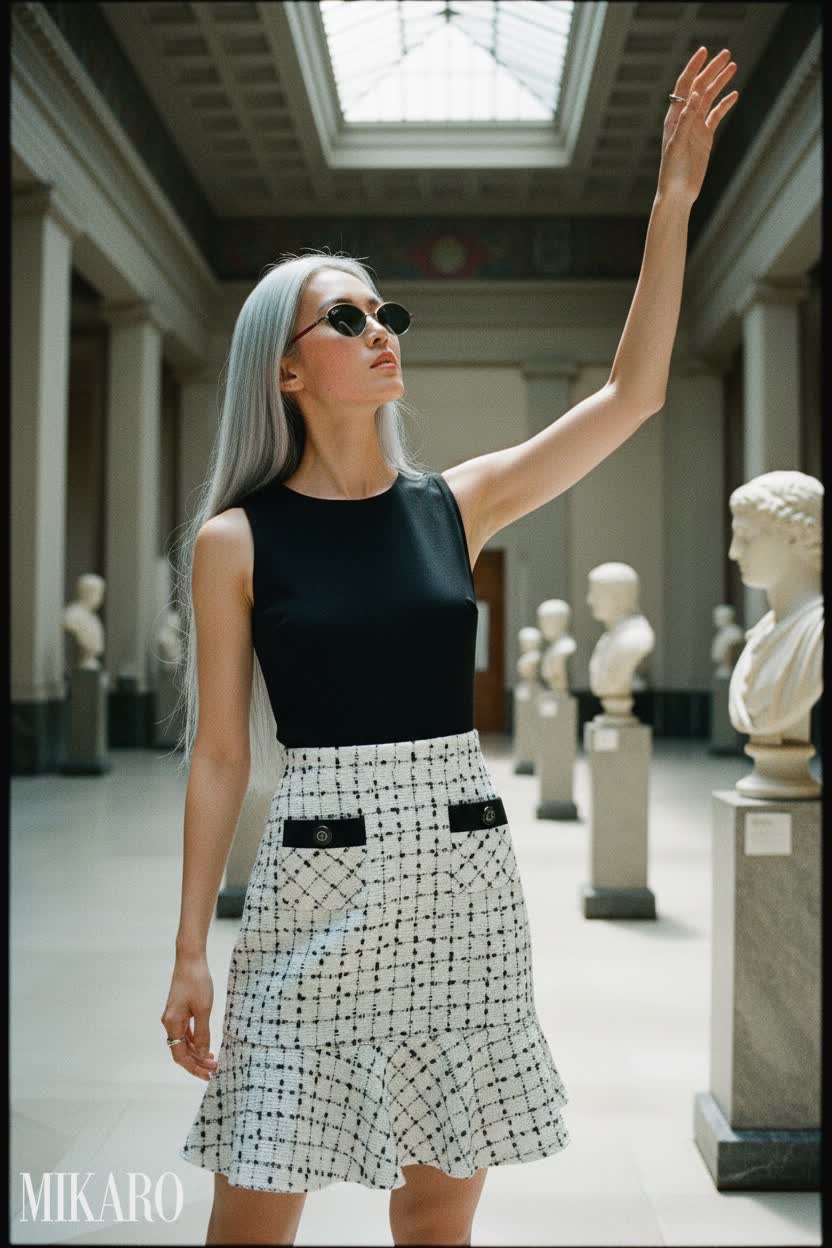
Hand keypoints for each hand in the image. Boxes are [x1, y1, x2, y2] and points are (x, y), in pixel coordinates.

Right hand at [161, 953, 217, 1080]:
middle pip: (180, 1051)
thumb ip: (202, 1033)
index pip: (180, 1056)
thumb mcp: (204, 1009)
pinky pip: (185, 1032)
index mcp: (172, 1024)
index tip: (208, 1075)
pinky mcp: (178, 1010)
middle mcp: (169, 1022)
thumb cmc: (197, 981)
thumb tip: (202, 1053)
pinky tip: (205, 1045)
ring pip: (183, 1042)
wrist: (190, 959)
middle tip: (213, 1070)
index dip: (193, 1068)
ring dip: (196, 1053)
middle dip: (196, 1063)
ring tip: (212, 1060)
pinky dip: (194, 1041)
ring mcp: (173, 1017)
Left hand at [657, 47, 738, 204]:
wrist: (678, 193)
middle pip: (699, 87)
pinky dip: (725, 104)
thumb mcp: (678, 143)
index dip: (694, 67)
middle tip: (726, 54)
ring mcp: (695, 127)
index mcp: (674, 117)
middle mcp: (684, 118)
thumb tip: (696, 93)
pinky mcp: (704, 137)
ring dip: (720, 82)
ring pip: (709, 98)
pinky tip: (734, 94)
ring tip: (733, 66)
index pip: (684, 86)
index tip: (704, 51)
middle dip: (711, 70)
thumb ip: (687, 119)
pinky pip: (716, 115)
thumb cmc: (672, 171)